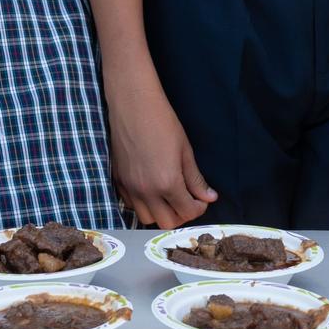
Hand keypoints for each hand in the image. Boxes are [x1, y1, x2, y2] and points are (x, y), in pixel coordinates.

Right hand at [105, 78, 214, 227]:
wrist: (133, 105)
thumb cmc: (162, 122)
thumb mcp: (185, 151)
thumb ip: (196, 179)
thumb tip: (209, 197)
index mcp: (167, 183)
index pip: (188, 212)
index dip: (199, 207)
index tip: (202, 199)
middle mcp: (146, 191)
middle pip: (167, 222)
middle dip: (182, 215)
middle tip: (188, 200)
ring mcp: (130, 187)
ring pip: (147, 218)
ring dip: (162, 212)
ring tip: (170, 197)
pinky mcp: (119, 181)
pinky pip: (132, 205)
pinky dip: (144, 204)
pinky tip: (152, 189)